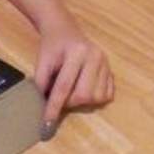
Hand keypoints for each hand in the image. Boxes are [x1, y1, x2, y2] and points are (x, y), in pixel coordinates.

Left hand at [33, 17, 114, 139]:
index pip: (64, 86)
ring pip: (96, 98)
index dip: (54, 106)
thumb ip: (41, 83)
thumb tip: (43, 106)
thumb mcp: (42, 60)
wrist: (64, 29)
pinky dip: (95, 98)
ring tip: (72, 90)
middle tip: (60, 97)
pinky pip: (107, 95)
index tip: (46, 123)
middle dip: (69, 103)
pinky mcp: (111, 69)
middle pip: (84, 95)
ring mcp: (106, 63)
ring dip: (82, 101)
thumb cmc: (52, 46)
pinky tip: (84, 88)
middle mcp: (95, 56)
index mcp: (77, 52)